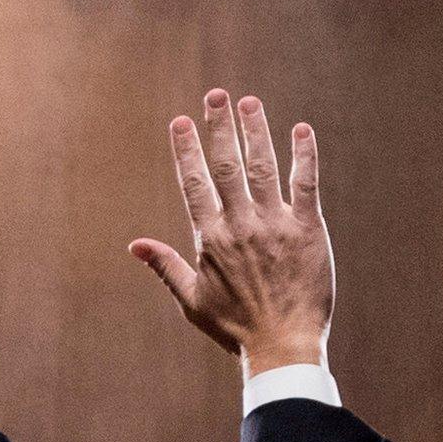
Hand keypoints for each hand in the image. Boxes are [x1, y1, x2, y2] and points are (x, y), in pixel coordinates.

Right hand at [129, 90, 334, 376]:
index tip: (181, 121)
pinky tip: (302, 130)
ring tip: (249, 102)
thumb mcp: (191, 300)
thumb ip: (165, 266)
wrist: (283, 347)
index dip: (186, 150)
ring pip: (263, 167)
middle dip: (219, 127)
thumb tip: (134, 245)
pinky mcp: (308, 230)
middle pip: (227, 165)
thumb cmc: (235, 328)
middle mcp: (241, 224)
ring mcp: (276, 225)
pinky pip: (306, 184)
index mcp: (211, 238)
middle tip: (216, 94)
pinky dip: (304, 156)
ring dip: (255, 131)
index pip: (195, 183)